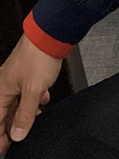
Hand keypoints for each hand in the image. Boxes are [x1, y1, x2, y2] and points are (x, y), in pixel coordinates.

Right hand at [0, 34, 60, 151]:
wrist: (51, 33)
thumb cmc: (39, 55)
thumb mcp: (34, 90)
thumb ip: (26, 114)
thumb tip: (18, 133)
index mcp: (0, 91)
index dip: (0, 137)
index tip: (6, 148)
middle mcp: (5, 85)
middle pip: (5, 112)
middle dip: (13, 126)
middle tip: (20, 137)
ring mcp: (16, 77)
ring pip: (17, 101)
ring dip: (25, 112)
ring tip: (34, 120)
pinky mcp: (28, 71)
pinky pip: (27, 90)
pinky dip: (34, 98)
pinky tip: (43, 100)